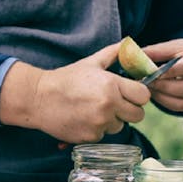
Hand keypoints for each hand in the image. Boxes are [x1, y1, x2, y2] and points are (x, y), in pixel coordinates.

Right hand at [0, 43, 150, 142]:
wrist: (39, 98)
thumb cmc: (66, 79)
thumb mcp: (90, 63)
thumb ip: (113, 53)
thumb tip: (130, 44)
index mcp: (111, 85)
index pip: (143, 96)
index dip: (138, 95)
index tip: (130, 94)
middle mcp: (109, 105)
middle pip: (138, 115)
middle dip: (129, 110)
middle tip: (116, 104)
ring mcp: (99, 123)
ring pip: (120, 126)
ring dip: (112, 120)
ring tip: (94, 110)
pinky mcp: (90, 137)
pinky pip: (104, 135)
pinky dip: (97, 129)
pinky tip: (84, 119)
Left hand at [141, 39, 182, 111]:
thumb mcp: (176, 46)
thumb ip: (157, 52)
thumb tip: (134, 56)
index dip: (170, 72)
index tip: (152, 73)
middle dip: (163, 86)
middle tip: (145, 82)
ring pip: (182, 102)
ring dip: (162, 97)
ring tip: (147, 88)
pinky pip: (180, 107)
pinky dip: (165, 102)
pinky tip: (154, 94)